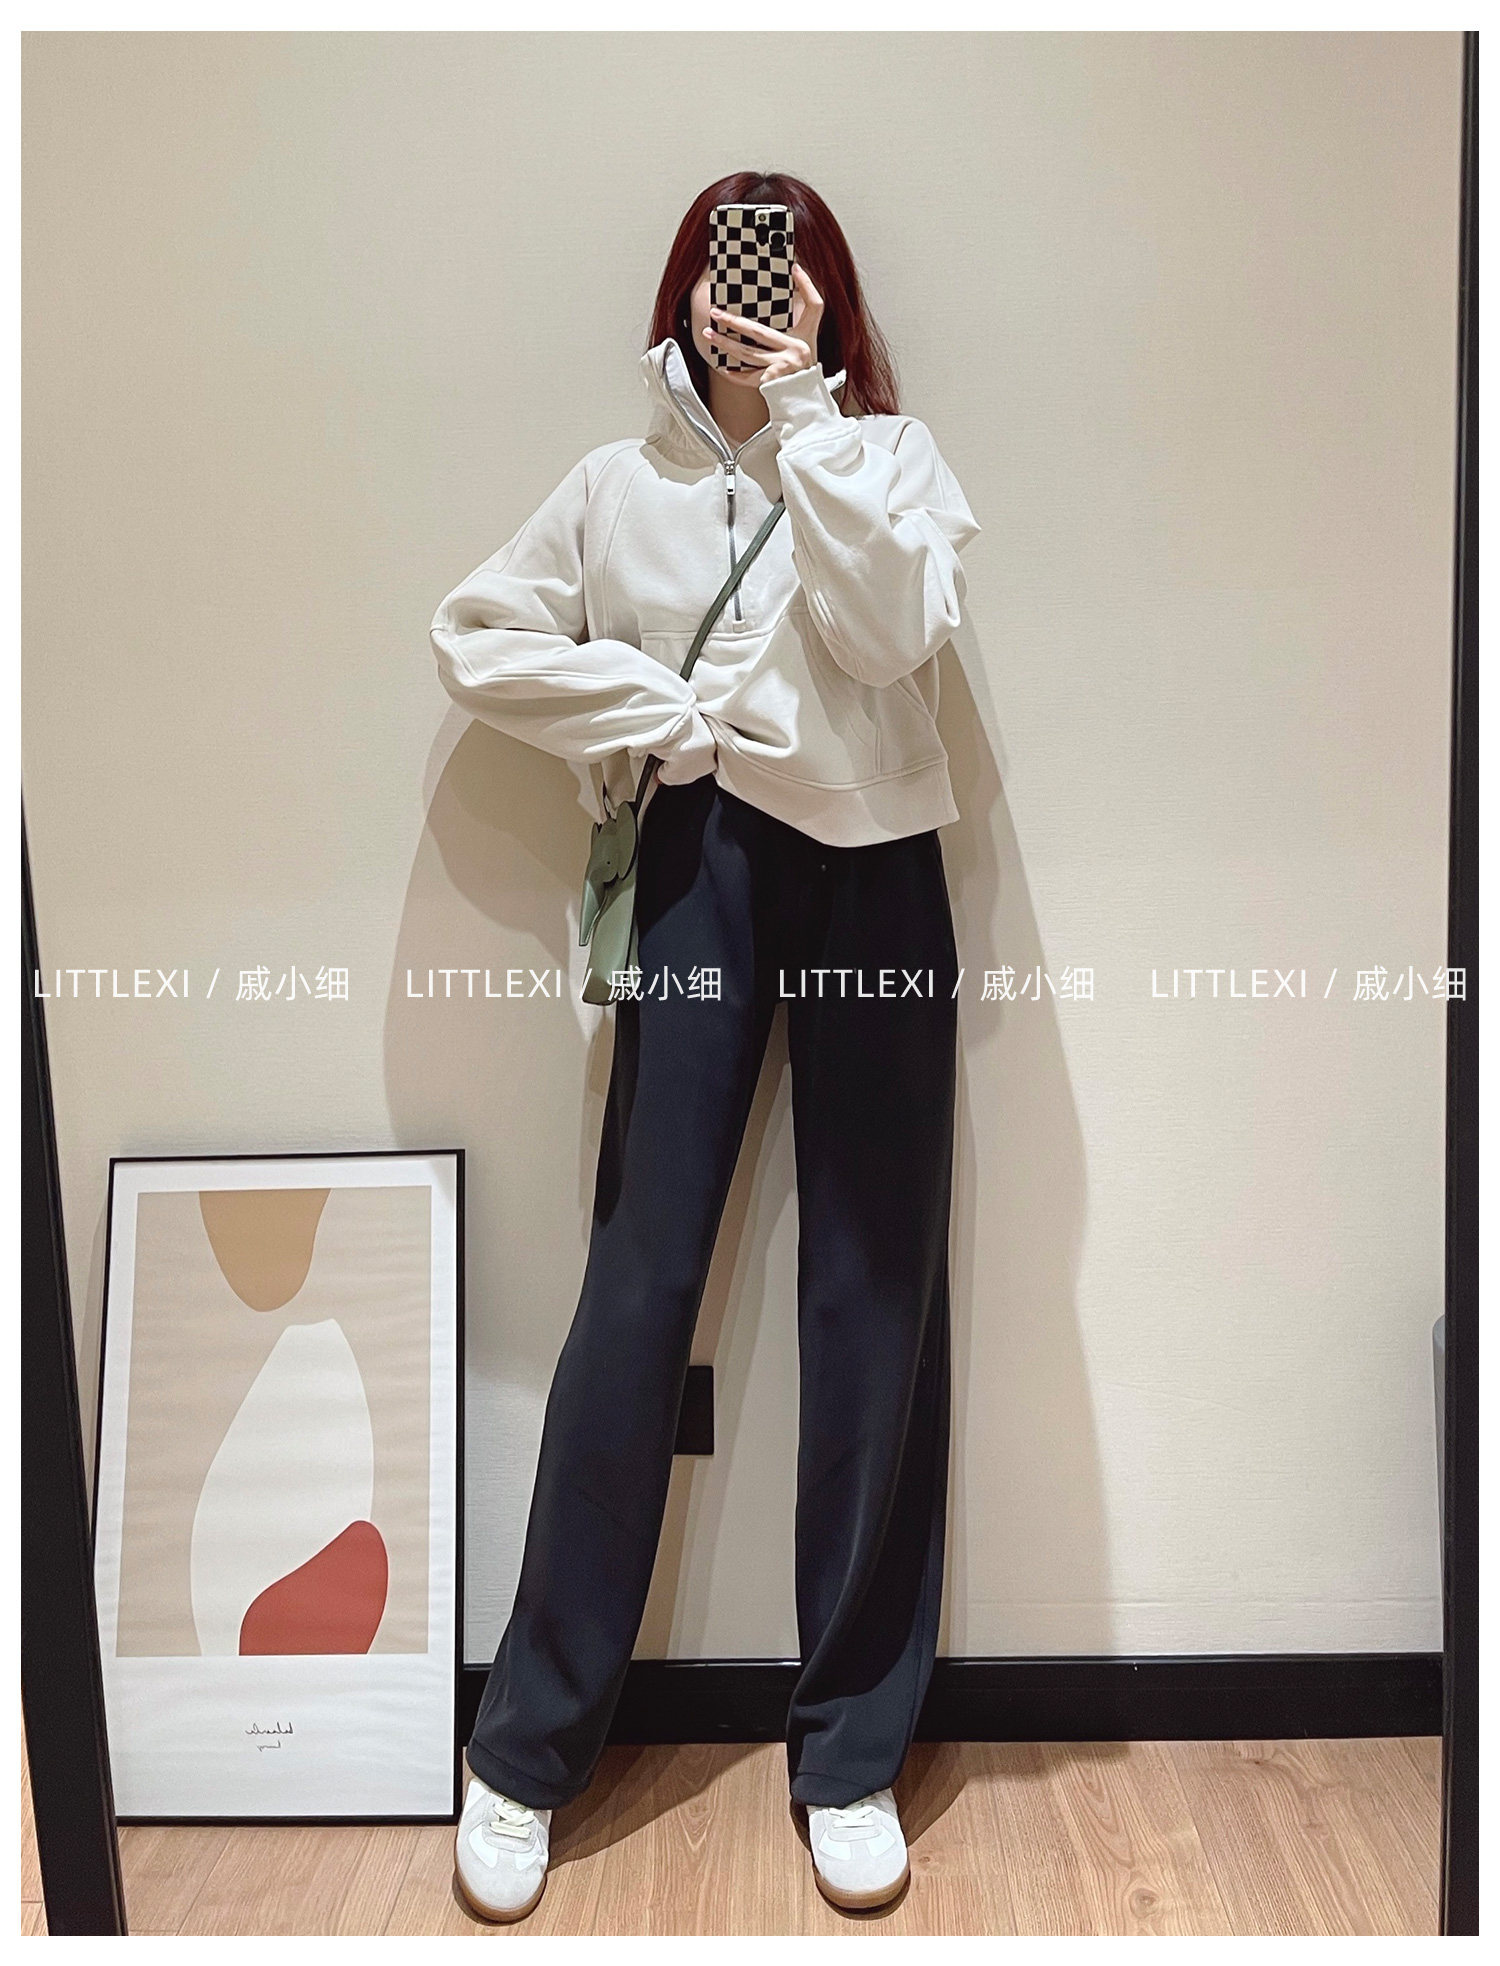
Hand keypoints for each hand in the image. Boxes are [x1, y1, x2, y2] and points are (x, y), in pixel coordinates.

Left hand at [706, 264, 825, 383]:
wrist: (805, 399)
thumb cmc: (804, 366)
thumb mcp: (809, 339)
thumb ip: (805, 313)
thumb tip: (796, 275)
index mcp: (803, 339)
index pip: (813, 306)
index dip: (807, 286)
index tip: (794, 269)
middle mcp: (794, 353)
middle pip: (758, 332)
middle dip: (734, 321)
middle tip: (716, 312)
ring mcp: (780, 369)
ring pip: (746, 354)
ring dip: (725, 344)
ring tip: (709, 334)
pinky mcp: (770, 383)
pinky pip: (747, 378)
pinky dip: (734, 374)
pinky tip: (723, 367)